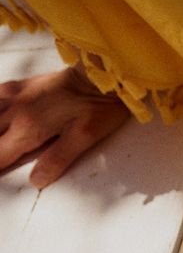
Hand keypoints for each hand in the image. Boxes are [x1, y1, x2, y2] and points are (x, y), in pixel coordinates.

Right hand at [0, 66, 130, 187]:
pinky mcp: (20, 85)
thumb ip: (58, 159)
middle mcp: (15, 111)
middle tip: (1, 159)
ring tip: (0, 139)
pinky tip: (0, 114)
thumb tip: (36, 180)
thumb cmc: (98, 105)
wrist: (101, 72)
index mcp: (28, 128)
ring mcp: (15, 96)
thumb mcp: (84, 138)